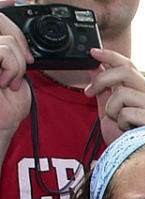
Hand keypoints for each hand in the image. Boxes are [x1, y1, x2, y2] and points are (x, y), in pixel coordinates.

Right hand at [0, 3, 32, 131]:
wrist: (0, 124)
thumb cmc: (7, 104)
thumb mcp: (15, 70)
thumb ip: (14, 50)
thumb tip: (19, 34)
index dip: (4, 5)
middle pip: (0, 22)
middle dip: (18, 41)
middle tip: (25, 63)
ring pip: (6, 41)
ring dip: (17, 63)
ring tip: (9, 81)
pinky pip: (3, 49)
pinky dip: (12, 66)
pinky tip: (5, 82)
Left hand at [84, 48, 144, 144]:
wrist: (135, 157)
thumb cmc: (126, 136)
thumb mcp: (108, 108)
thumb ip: (103, 88)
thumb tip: (93, 68)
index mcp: (140, 89)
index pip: (128, 64)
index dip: (110, 55)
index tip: (93, 52)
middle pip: (125, 71)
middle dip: (102, 80)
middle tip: (89, 92)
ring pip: (122, 94)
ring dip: (112, 109)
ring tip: (119, 121)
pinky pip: (126, 113)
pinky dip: (120, 123)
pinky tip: (127, 130)